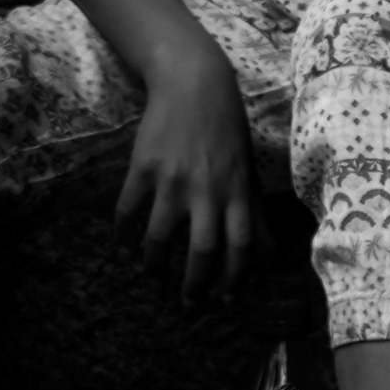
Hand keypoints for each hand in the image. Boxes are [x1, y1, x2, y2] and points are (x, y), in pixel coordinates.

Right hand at [120, 53, 257, 300]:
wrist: (195, 86)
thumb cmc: (227, 132)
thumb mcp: (248, 169)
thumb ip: (254, 210)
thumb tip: (268, 253)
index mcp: (238, 191)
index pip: (242, 244)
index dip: (236, 276)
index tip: (226, 299)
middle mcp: (208, 190)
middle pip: (203, 249)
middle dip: (196, 282)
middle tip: (188, 303)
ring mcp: (173, 180)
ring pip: (160, 236)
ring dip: (154, 263)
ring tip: (152, 275)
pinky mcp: (143, 168)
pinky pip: (127, 209)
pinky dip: (122, 233)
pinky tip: (122, 246)